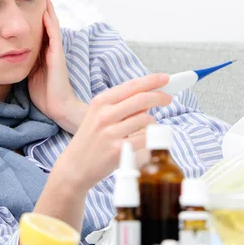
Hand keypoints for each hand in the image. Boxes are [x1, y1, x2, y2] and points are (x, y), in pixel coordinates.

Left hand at [28, 0, 86, 133]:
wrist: (57, 107)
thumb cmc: (44, 93)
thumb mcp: (29, 72)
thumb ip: (22, 59)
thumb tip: (6, 51)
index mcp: (43, 50)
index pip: (38, 25)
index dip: (32, 11)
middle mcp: (51, 47)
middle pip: (46, 20)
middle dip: (41, 4)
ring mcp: (55, 50)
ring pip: (51, 23)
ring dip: (47, 7)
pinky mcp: (57, 56)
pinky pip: (53, 35)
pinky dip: (49, 22)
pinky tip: (44, 10)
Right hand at [53, 73, 171, 190]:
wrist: (75, 167)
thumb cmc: (91, 140)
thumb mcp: (100, 116)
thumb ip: (123, 106)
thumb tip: (149, 98)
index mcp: (101, 102)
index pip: (131, 86)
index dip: (151, 81)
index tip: (165, 78)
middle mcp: (104, 114)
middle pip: (142, 99)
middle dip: (160, 97)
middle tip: (168, 99)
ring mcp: (110, 132)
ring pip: (146, 119)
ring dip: (153, 123)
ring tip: (148, 129)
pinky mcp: (118, 149)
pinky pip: (145, 138)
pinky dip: (150, 138)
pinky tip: (146, 141)